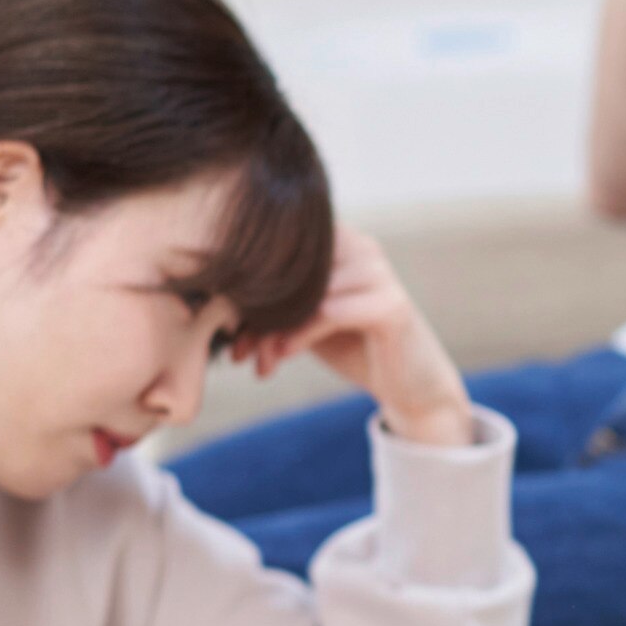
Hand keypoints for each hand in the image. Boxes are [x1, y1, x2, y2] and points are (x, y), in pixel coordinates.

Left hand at [236, 227, 473, 446]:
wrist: (411, 386)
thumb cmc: (354, 347)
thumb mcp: (306, 319)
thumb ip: (273, 302)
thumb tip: (214, 305)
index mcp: (339, 239)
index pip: (280, 249)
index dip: (245, 283)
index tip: (223, 322)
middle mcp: (361, 245)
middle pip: (289, 270)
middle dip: (254, 312)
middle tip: (236, 349)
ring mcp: (379, 272)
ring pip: (304, 293)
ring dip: (272, 330)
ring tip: (258, 362)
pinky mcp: (391, 304)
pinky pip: (329, 312)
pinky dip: (298, 335)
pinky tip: (280, 357)